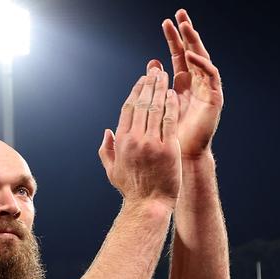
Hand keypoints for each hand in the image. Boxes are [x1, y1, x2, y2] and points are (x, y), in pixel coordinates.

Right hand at [98, 67, 181, 205]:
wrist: (149, 205)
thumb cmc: (132, 190)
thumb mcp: (112, 171)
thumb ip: (106, 150)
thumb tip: (107, 131)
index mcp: (121, 142)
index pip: (128, 109)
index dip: (136, 92)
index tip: (142, 81)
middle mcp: (135, 139)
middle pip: (142, 104)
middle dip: (148, 84)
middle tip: (155, 71)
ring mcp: (151, 143)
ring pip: (155, 108)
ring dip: (160, 89)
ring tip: (165, 77)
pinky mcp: (168, 147)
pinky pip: (169, 120)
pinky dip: (171, 105)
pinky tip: (173, 94)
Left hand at [156, 9, 222, 157]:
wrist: (181, 158)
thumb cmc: (169, 135)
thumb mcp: (160, 104)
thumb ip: (157, 84)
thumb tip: (152, 63)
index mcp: (183, 84)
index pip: (179, 55)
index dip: (174, 38)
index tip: (166, 22)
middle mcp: (197, 84)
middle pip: (193, 52)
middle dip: (186, 32)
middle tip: (180, 13)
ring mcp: (207, 90)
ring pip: (203, 59)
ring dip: (195, 42)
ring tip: (186, 26)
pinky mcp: (215, 99)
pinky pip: (211, 75)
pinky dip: (201, 64)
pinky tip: (191, 55)